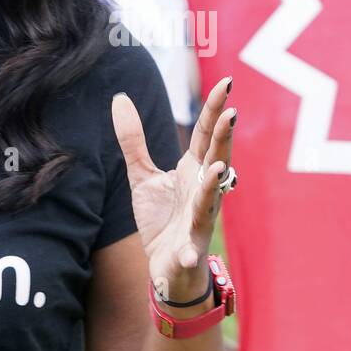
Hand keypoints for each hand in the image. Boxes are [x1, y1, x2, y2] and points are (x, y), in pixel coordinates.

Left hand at [112, 78, 236, 306]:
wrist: (167, 268)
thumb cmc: (163, 220)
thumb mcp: (142, 176)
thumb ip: (133, 140)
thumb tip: (119, 97)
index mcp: (193, 170)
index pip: (208, 134)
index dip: (215, 109)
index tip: (226, 82)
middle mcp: (203, 190)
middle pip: (216, 158)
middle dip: (224, 137)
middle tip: (231, 112)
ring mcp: (199, 219)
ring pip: (209, 199)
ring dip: (214, 184)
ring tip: (218, 168)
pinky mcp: (189, 249)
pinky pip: (190, 248)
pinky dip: (189, 250)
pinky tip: (187, 251)